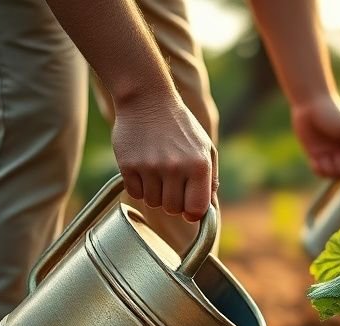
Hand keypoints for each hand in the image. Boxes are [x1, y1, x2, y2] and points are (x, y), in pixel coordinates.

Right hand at [112, 95, 217, 221]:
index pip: (197, 209)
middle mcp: (175, 168)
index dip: (192, 213)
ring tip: (157, 171)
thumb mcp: (204, 147)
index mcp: (199, 165)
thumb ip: (210, 178)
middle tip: (171, 183)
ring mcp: (150, 167)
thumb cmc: (180, 125)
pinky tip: (143, 168)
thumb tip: (209, 208)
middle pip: (173, 209)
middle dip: (173, 201)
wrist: (147, 98)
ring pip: (153, 202)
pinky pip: (135, 193)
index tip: (188, 208)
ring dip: (155, 193)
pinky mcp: (128, 165)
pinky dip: (139, 186)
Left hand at [291, 96, 339, 178]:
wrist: (309, 106)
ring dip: (331, 169)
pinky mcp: (320, 159)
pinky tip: (315, 160)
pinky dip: (320, 170)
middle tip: (339, 156)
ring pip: (337, 176)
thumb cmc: (333, 113)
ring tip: (325, 157)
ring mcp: (335, 157)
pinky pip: (323, 174)